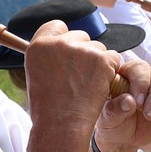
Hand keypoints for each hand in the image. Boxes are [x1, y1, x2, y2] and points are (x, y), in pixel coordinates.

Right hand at [24, 20, 121, 134]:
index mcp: (39, 46)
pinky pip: (114, 58)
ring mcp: (81, 50)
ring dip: (99, 63)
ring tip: (89, 86)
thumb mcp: (36, 75)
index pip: (57, 26)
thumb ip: (49, 57)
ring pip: (99, 48)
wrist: (61, 125)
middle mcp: (59, 43)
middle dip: (85, 52)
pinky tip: (100, 87)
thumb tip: (62, 50)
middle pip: (81, 36)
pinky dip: (111, 71)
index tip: (70, 51)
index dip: (66, 38)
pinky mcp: (101, 59)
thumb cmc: (48, 109)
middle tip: (82, 76)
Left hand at [94, 62, 150, 151]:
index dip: (140, 83)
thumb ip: (115, 109)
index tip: (138, 102)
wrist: (125, 138)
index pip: (138, 69)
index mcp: (128, 75)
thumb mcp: (108, 120)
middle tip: (150, 115)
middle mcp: (148, 77)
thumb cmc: (113, 124)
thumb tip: (129, 101)